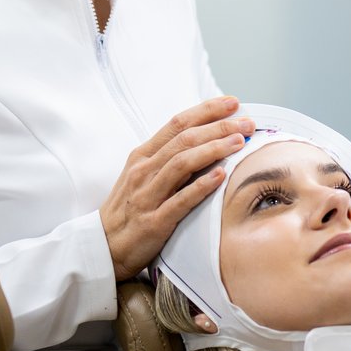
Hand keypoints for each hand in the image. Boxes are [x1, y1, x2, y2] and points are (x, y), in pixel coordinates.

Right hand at [101, 97, 254, 278]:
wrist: (103, 246)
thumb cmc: (129, 209)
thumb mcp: (142, 176)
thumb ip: (169, 158)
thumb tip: (205, 140)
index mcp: (143, 156)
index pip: (177, 124)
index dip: (206, 111)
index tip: (232, 103)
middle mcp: (144, 170)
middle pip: (184, 139)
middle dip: (219, 127)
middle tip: (247, 123)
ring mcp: (148, 195)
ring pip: (182, 163)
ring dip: (213, 149)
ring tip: (239, 142)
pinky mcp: (154, 221)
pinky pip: (180, 200)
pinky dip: (201, 186)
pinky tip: (221, 176)